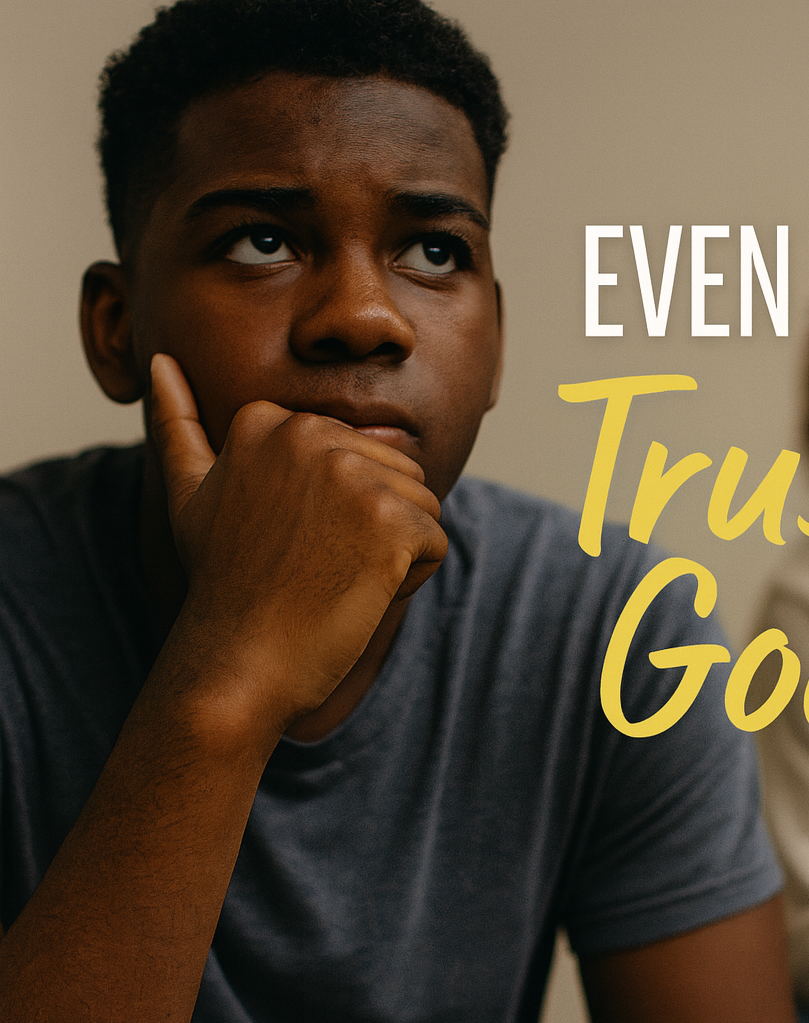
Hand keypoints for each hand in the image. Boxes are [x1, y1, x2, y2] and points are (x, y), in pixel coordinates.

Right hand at [149, 353, 448, 732]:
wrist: (238, 660)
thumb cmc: (221, 585)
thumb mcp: (189, 493)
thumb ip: (179, 423)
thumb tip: (161, 362)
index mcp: (267, 420)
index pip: (351, 454)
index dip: (329, 511)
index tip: (283, 543)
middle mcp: (308, 434)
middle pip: (390, 475)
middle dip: (365, 529)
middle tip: (309, 566)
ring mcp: (350, 474)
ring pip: (418, 506)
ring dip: (391, 554)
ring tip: (332, 579)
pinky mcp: (389, 518)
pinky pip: (434, 542)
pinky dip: (409, 580)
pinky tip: (356, 595)